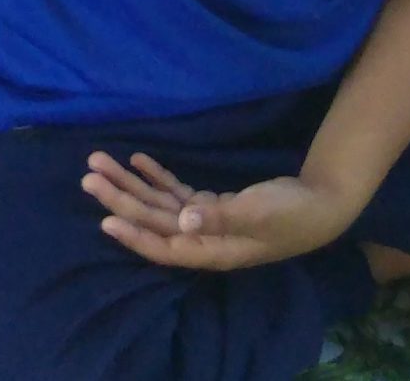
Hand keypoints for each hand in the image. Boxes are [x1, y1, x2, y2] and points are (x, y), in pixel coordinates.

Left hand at [81, 155, 356, 272]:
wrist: (321, 204)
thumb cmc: (292, 213)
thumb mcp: (259, 213)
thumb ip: (221, 216)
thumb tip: (183, 221)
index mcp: (211, 248)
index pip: (163, 245)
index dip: (133, 234)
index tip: (103, 218)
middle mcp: (202, 237)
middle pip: (153, 221)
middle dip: (121, 198)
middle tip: (89, 175)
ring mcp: (206, 221)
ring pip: (159, 204)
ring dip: (131, 185)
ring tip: (100, 163)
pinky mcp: (213, 204)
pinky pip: (176, 192)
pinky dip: (157, 177)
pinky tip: (138, 160)